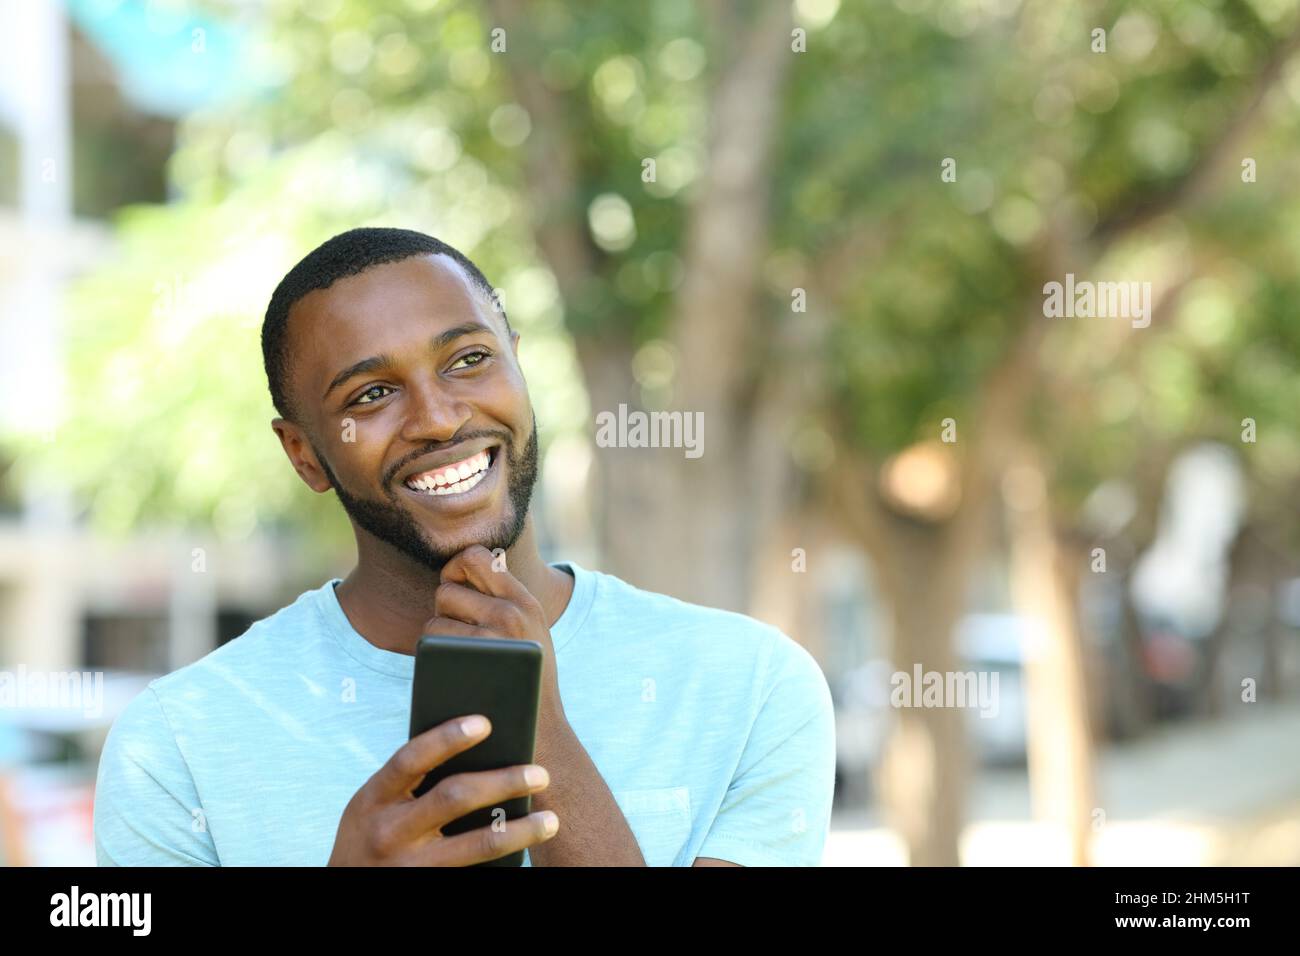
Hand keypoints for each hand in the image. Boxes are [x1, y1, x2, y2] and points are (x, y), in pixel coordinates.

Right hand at [327, 714, 558, 865]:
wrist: (345, 889)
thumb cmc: (372, 832)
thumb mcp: (376, 804)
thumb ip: (413, 779)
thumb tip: (480, 745)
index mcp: (373, 797)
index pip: (411, 758)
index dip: (447, 738)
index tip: (485, 722)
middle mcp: (389, 831)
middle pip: (454, 797)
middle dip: (503, 781)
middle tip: (541, 773)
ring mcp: (409, 866)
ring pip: (477, 846)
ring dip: (520, 831)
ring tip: (551, 819)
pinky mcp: (428, 887)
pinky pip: (474, 870)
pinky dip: (505, 858)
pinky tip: (529, 849)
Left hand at [425, 545, 563, 721]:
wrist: (541, 729)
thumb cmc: (528, 681)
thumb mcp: (531, 630)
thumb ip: (506, 599)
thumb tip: (465, 569)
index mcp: (525, 601)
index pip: (475, 557)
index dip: (455, 568)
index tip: (457, 589)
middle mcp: (510, 612)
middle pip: (446, 589)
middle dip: (444, 610)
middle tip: (459, 633)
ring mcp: (490, 637)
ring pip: (434, 617)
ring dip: (437, 636)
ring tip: (459, 657)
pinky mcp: (470, 660)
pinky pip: (430, 640)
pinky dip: (431, 655)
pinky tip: (451, 670)